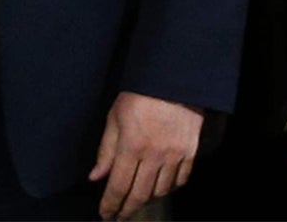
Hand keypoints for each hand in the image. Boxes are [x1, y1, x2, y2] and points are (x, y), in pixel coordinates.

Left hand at [88, 92, 202, 219]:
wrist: (174, 79)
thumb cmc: (139, 95)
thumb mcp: (115, 117)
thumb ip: (106, 150)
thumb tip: (96, 177)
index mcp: (131, 146)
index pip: (118, 186)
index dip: (111, 204)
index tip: (105, 214)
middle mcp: (154, 155)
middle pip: (139, 194)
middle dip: (127, 209)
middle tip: (119, 216)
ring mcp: (174, 156)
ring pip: (160, 191)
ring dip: (146, 200)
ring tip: (136, 201)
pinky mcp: (190, 152)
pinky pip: (180, 181)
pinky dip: (169, 189)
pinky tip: (160, 189)